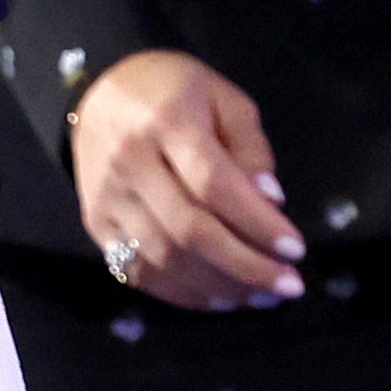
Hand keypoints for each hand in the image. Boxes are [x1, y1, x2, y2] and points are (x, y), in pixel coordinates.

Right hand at [71, 48, 302, 309]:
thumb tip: (270, 203)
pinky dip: (182, 294)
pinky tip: (219, 299)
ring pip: (165, 258)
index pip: (214, 183)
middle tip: (288, 286)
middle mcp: (130, 162)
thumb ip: (250, 149)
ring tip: (261, 297)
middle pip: (190, 230)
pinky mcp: (95, 223)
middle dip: (246, 266)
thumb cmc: (173, 93)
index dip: (256, 222)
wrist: (99, 91)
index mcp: (167, 122)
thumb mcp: (223, 99)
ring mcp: (108, 197)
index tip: (295, 248)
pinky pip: (139, 271)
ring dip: (219, 287)